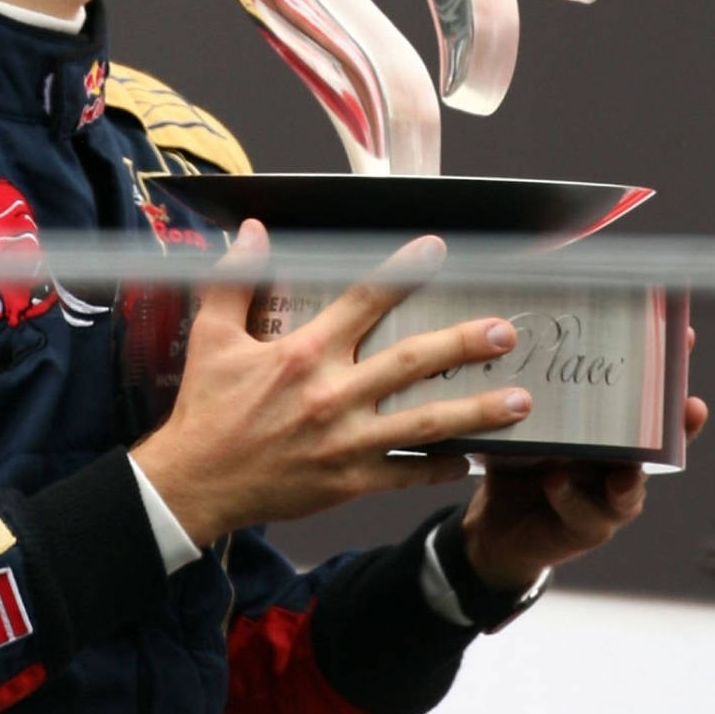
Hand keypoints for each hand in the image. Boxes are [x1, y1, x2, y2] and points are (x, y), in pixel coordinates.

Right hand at [134, 219, 533, 547]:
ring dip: (476, 411)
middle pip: (412, 362)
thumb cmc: (205, 409)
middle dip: (463, 345)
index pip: (363, 301)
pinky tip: (470, 458)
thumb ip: (234, 280)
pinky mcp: (350, 481)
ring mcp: (346, 442)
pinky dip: (441, 468)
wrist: (195, 483)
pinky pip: (408, 474)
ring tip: (520, 400)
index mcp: (302, 353)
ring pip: (425, 423)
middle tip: (505, 332)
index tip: (436, 249)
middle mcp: (332, 394)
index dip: (403, 272)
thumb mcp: (211, 338)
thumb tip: (251, 231)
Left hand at [462, 328, 709, 591]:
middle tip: (689, 405)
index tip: (685, 337)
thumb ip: (527, 392)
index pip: (648, 398)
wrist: (497, 525)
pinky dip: (570, 496)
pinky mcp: (585, 528)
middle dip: (675, 425)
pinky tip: (555, 479)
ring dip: (631, 475)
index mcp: (610, 431)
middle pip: (659, 444)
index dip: (669, 371)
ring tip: (627, 467)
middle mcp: (619, 463)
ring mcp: (607, 499)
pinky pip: (584, 513)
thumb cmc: (517, 463)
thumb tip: (511, 332)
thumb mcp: (522, 421)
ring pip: (632, 486)